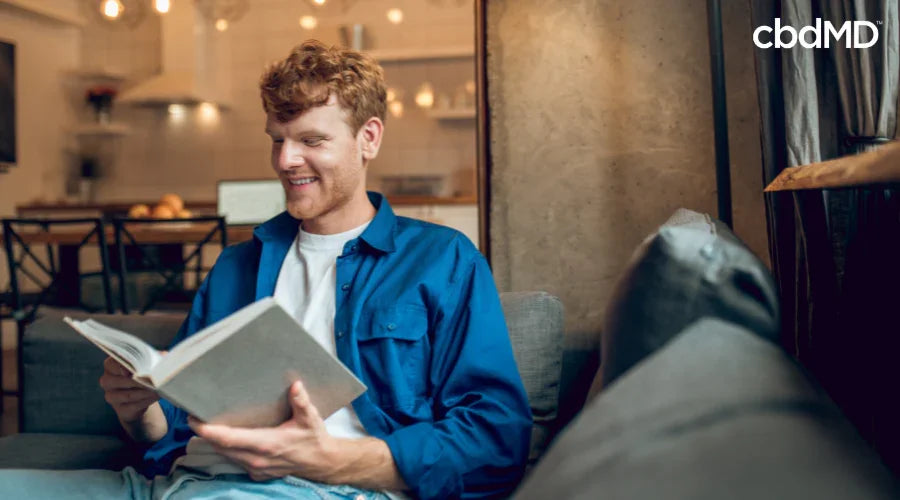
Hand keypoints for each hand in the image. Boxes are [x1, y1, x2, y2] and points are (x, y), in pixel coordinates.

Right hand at [99, 356, 159, 422]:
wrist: (140, 398)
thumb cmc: (142, 376)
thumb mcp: (146, 364)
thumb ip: (152, 358)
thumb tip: (163, 354)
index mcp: (111, 365)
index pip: (112, 363)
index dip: (124, 365)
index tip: (136, 368)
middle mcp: (107, 381)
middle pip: (121, 380)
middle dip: (139, 380)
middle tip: (153, 379)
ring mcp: (111, 396)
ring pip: (128, 394)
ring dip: (145, 392)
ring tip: (157, 388)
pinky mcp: (120, 409)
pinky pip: (133, 406)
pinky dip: (146, 400)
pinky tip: (155, 396)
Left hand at [189, 380, 337, 481]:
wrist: (322, 462)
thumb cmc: (314, 438)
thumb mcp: (310, 418)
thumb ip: (301, 401)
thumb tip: (295, 385)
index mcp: (266, 443)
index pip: (229, 439)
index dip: (208, 431)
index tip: (194, 420)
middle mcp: (257, 458)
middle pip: (221, 447)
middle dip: (206, 433)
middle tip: (195, 416)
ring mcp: (256, 468)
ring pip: (226, 455)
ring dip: (215, 441)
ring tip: (206, 424)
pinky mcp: (257, 473)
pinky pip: (235, 461)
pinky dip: (227, 449)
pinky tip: (227, 438)